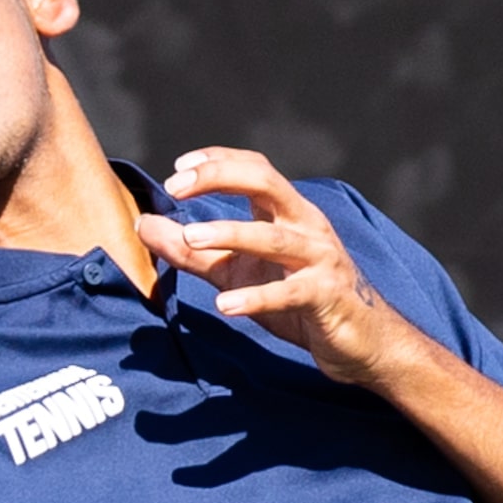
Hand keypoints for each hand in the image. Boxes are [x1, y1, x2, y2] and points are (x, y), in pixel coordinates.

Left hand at [134, 148, 428, 388]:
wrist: (360, 340)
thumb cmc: (297, 298)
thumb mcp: (235, 272)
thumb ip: (191, 251)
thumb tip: (142, 225)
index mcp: (287, 214)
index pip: (255, 169)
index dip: (217, 161)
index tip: (178, 168)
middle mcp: (307, 226)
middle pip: (267, 183)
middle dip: (220, 178)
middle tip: (176, 187)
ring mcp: (320, 259)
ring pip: (275, 238)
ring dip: (231, 233)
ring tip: (190, 238)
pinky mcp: (326, 296)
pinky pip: (289, 293)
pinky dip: (257, 298)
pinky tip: (225, 304)